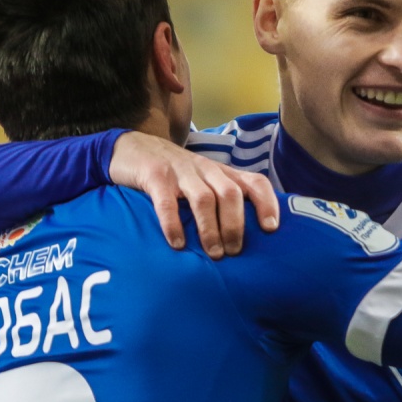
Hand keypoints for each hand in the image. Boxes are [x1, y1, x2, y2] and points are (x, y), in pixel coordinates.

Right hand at [109, 131, 279, 257]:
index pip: (254, 182)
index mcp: (221, 172)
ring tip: (214, 254)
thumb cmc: (173, 174)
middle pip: (230, 194)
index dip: (267, 203)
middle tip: (233, 251)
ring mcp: (180, 171)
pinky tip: (177, 244)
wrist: (130, 147)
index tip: (271, 229)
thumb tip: (240, 240)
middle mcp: (205, 169)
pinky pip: (167, 202)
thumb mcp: (201, 181)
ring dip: (211, 229)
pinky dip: (173, 225)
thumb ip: (219, 201)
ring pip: (204, 199)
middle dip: (236, 225)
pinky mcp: (155, 176)